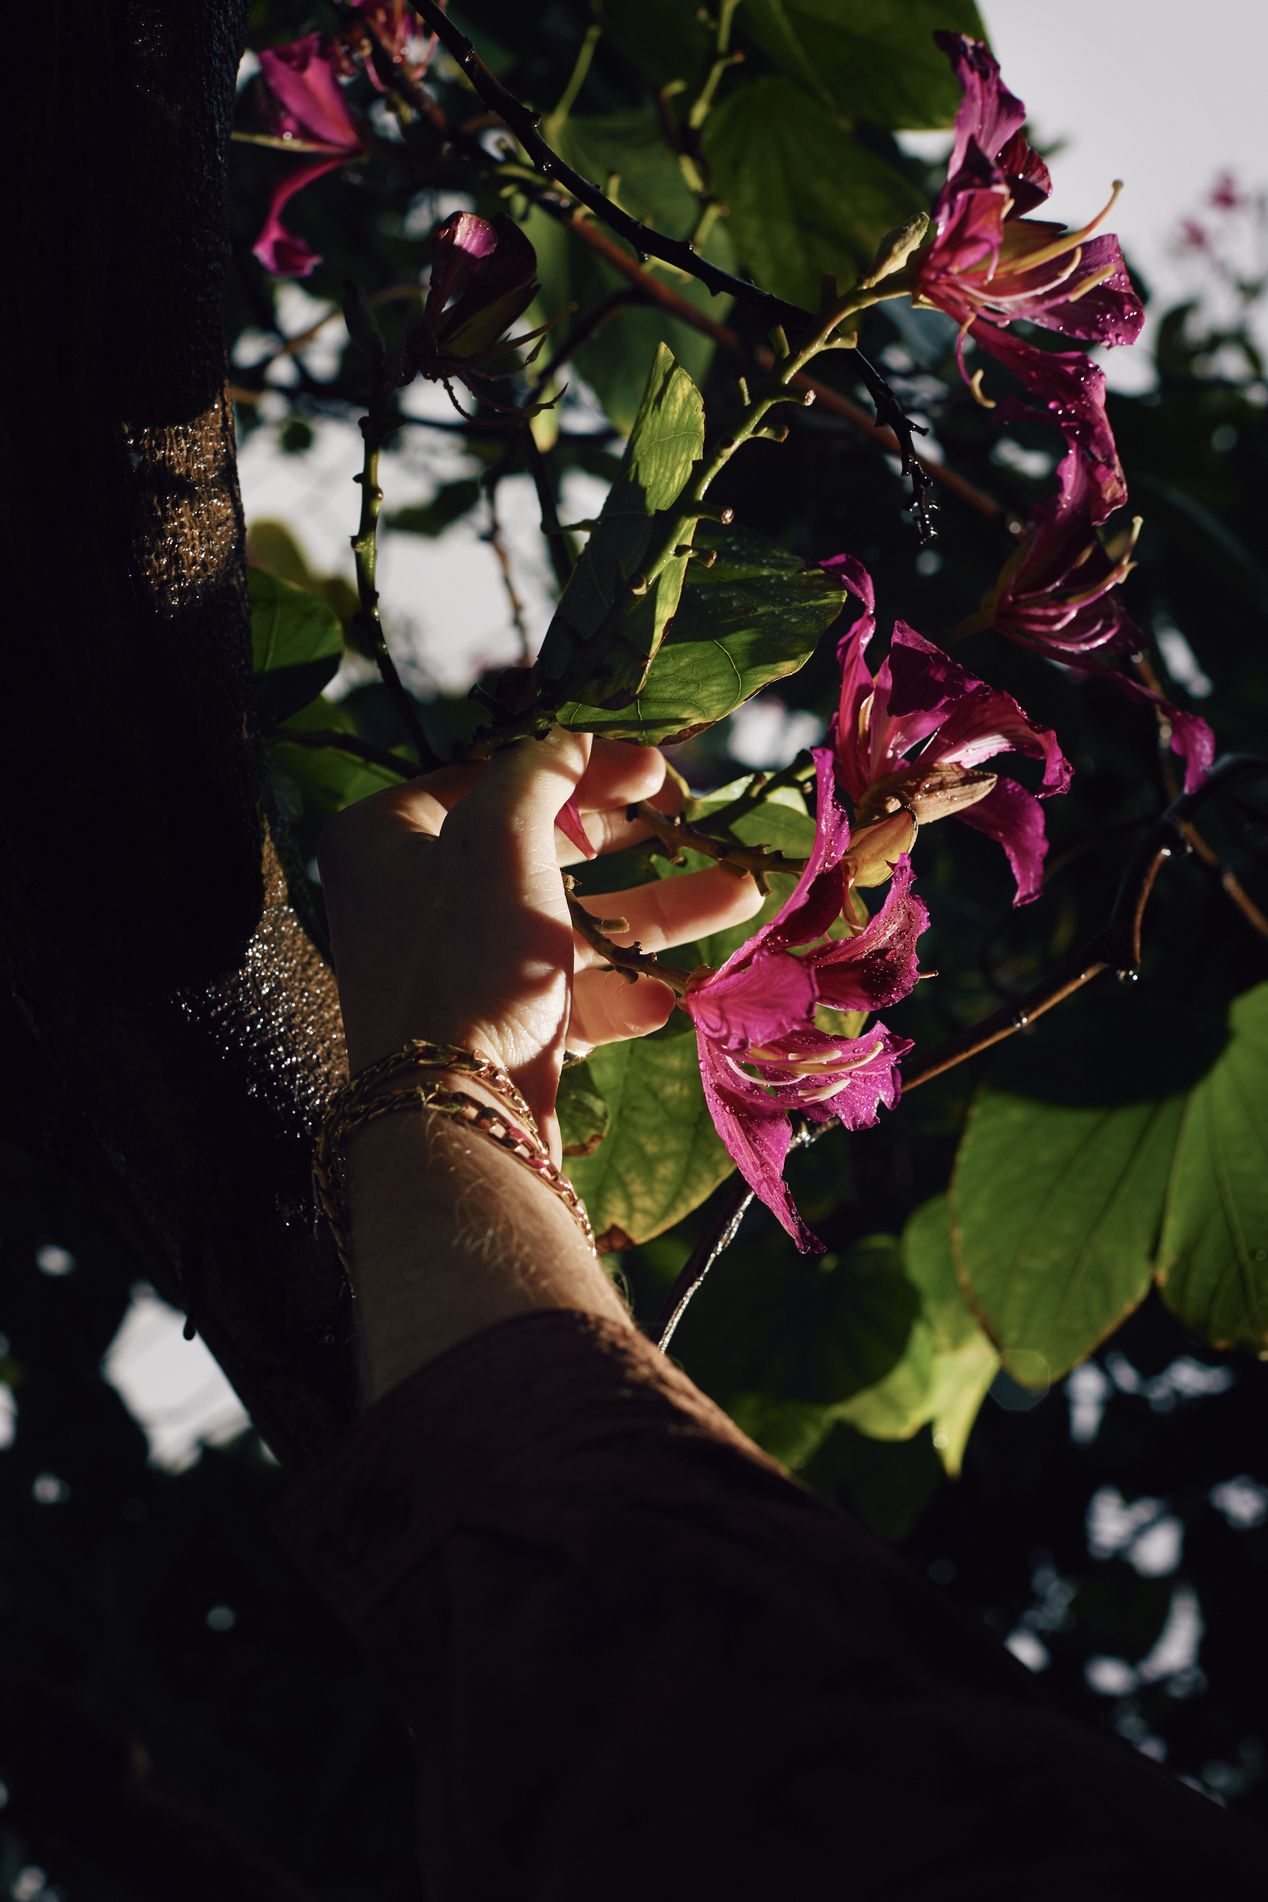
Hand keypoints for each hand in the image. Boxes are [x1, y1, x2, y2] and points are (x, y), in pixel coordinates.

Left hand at [317, 731, 761, 1159]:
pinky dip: (621, 992)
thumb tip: (568, 739)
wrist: (462, 1115)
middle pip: (537, 846)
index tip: (650, 767)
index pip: (489, 775)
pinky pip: (568, 997)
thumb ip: (538, 769)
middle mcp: (412, 901)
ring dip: (655, 911)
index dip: (577, 763)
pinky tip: (664, 995)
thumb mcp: (500, 833)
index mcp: (384, 839)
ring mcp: (457, 971)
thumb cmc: (468, 955)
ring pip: (568, 924)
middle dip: (626, 835)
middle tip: (686, 813)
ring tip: (738, 892)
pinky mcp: (499, 1034)